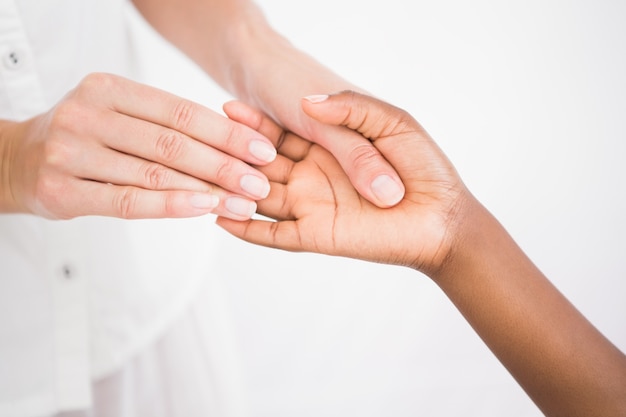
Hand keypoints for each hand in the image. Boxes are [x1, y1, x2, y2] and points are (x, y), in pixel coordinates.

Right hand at [0, 73, 276, 219]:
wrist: (17, 160)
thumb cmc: (85, 137)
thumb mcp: (119, 114)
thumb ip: (164, 123)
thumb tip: (234, 141)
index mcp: (108, 88)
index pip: (179, 112)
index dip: (226, 133)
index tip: (263, 150)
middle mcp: (87, 114)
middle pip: (172, 143)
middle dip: (224, 165)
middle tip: (262, 182)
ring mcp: (70, 153)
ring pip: (154, 174)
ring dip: (207, 191)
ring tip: (244, 202)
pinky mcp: (61, 191)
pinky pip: (127, 201)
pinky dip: (171, 206)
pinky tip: (205, 209)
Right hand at [217, 91, 471, 273]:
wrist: (443, 216)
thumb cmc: (424, 166)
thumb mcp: (391, 122)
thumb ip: (350, 109)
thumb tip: (309, 103)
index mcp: (325, 145)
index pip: (278, 133)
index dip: (253, 122)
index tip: (229, 105)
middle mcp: (311, 174)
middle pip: (261, 163)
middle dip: (234, 152)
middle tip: (204, 138)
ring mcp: (310, 204)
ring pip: (259, 194)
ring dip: (231, 186)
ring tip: (199, 176)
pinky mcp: (315, 234)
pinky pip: (273, 233)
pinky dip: (245, 228)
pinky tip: (218, 217)